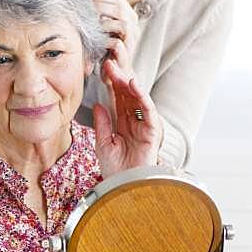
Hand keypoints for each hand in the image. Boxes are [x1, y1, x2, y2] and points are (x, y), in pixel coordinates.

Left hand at [93, 0, 139, 77]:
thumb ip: (98, 15)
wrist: (114, 73)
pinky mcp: (125, 57)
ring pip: (124, 25)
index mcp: (130, 19)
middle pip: (122, 10)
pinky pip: (117, 44)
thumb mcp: (102, 29)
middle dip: (101, 7)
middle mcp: (134, 29)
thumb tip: (81, 0)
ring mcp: (131, 43)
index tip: (89, 0)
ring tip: (91, 24)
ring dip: (105, 23)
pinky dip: (104, 40)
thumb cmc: (106, 49)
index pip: (120, 1)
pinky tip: (95, 39)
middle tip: (87, 10)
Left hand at [93, 56, 160, 177]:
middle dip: (118, 79)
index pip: (116, 99)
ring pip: (137, 99)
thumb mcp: (102, 143)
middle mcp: (134, 121)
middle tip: (108, 63)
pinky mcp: (153, 132)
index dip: (110, 84)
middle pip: (127, 95)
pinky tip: (134, 85)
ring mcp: (144, 125)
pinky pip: (148, 111)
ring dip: (129, 84)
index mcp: (121, 123)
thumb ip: (102, 124)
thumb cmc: (115, 170)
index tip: (100, 69)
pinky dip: (142, 97)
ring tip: (118, 71)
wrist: (124, 187)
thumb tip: (98, 104)